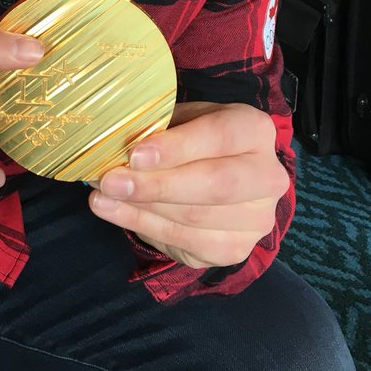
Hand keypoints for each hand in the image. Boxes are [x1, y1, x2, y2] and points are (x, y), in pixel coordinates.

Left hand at [89, 102, 289, 268]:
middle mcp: (268, 177)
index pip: (221, 137)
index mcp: (256, 130)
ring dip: (140, 209)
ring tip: (102, 195)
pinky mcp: (234, 250)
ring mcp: (256, 220)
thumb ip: (159, 129)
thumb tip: (116, 144)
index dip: (178, 147)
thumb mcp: (182, 119)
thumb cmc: (196, 138)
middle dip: (157, 185)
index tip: (135, 154)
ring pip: (195, 219)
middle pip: (215, 185)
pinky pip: (185, 243)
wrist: (225, 174)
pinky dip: (142, 226)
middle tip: (110, 179)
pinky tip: (114, 211)